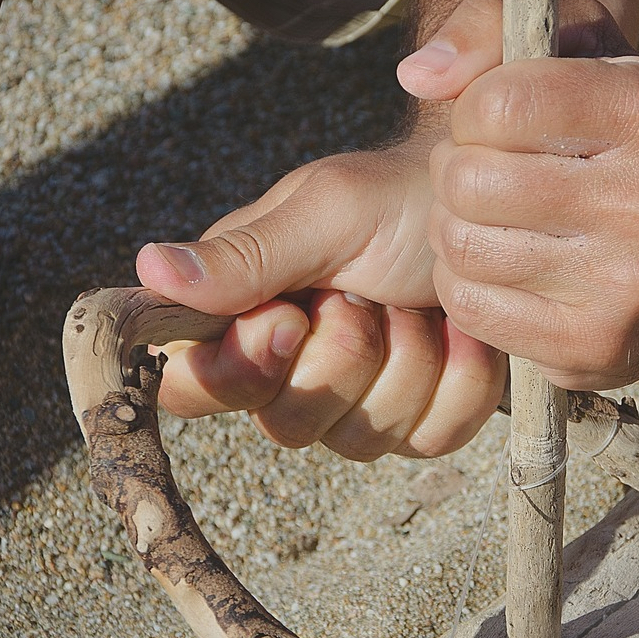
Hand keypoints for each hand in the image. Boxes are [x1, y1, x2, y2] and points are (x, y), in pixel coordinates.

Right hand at [135, 133, 505, 460]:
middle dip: (345, 354)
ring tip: (413, 302)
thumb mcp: (324, 211)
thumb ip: (243, 257)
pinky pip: (430, 438)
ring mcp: (354, 404)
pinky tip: (457, 331)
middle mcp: (286, 370)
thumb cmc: (397, 196)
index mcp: (239, 315)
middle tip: (367, 291)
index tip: (289, 316)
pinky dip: (458, 379)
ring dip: (407, 360)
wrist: (490, 207)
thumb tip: (147, 268)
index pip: (191, 388)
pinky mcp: (418, 421)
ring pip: (362, 440)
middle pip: (284, 426)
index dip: (239, 369)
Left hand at [405, 0, 638, 391]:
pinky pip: (473, 311)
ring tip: (487, 217)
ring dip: (454, 228)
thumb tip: (417, 77)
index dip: (475, 109)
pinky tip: (498, 266)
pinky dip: (466, 285)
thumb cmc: (629, 129)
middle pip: (470, 180)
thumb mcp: (586, 48)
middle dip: (458, 170)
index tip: (499, 119)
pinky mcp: (598, 349)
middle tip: (483, 173)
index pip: (499, 104)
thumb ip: (493, 24)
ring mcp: (630, 286)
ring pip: (463, 248)